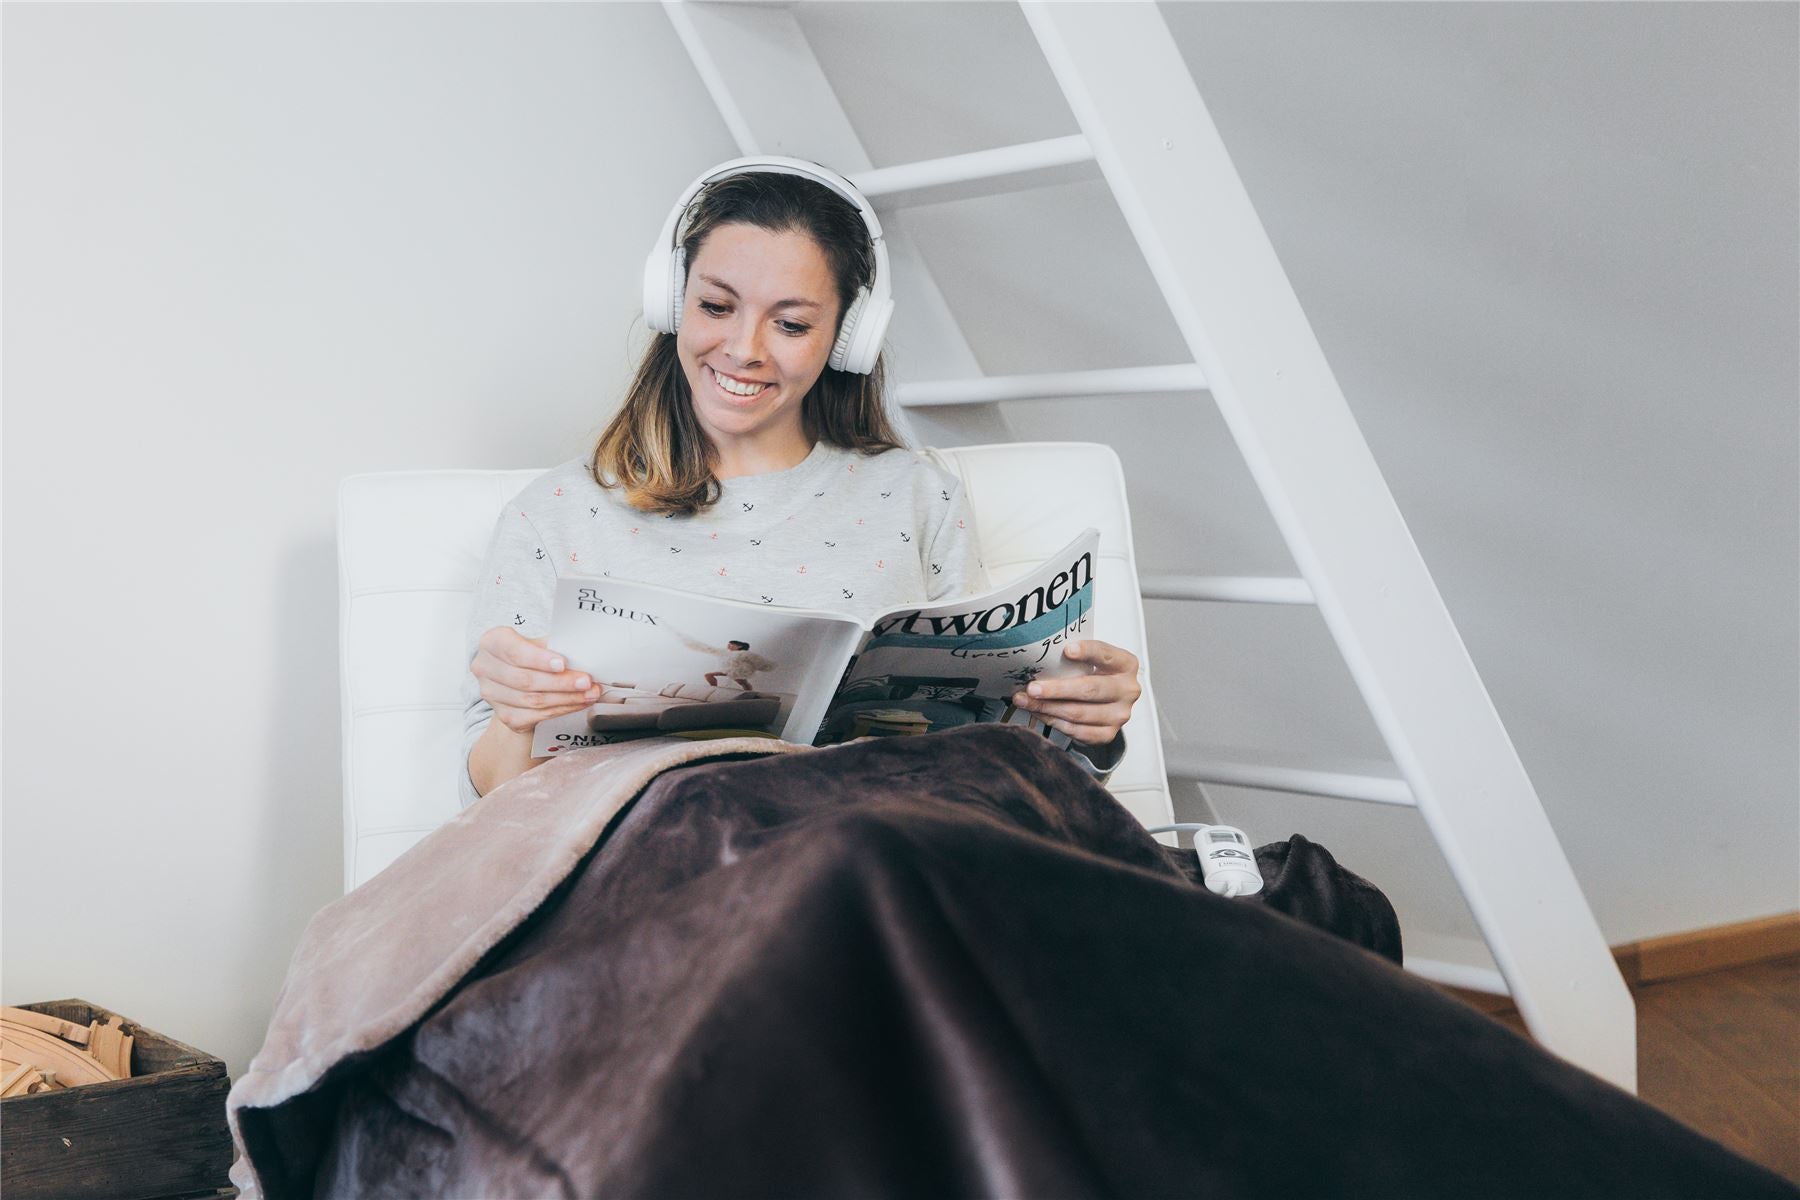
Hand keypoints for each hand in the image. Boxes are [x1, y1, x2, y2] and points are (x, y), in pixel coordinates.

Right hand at [471, 627, 602, 735]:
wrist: (518, 679)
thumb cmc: (531, 655)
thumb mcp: (538, 642)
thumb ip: (554, 645)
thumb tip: (582, 651)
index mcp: (492, 642)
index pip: (515, 652)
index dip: (540, 659)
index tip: (563, 663)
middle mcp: (485, 668)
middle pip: (526, 680)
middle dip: (561, 682)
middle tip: (586, 681)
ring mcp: (492, 694)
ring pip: (533, 700)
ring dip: (567, 698)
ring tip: (589, 693)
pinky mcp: (504, 715)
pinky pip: (535, 716)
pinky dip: (561, 710)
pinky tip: (577, 703)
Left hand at [1011, 639, 1140, 747]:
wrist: (1106, 703)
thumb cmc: (1094, 675)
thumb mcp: (1092, 660)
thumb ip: (1075, 658)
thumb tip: (1038, 657)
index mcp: (1126, 664)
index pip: (1106, 655)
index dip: (1088, 652)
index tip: (1067, 650)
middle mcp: (1128, 690)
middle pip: (1090, 689)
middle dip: (1057, 689)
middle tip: (1032, 688)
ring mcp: (1120, 715)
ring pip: (1079, 713)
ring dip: (1047, 707)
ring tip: (1025, 701)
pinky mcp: (1108, 734)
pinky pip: (1076, 731)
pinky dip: (1053, 721)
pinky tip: (1038, 713)